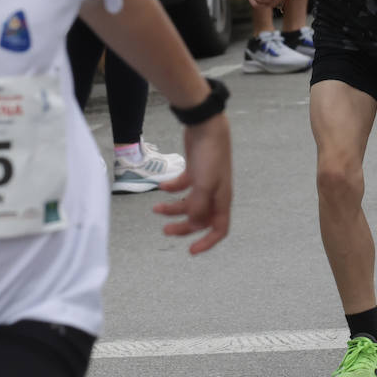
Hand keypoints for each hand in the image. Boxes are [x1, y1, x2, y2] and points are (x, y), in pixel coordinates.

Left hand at [152, 113, 232, 254]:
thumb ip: (199, 207)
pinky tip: (162, 187)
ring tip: (155, 208)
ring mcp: (205, 181)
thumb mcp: (204, 184)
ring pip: (189, 203)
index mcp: (221, 199)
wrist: (206, 126)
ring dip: (173, 208)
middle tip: (165, 230)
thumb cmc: (209, 156)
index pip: (219, 228)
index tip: (191, 251)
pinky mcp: (195, 170)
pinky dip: (173, 189)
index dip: (207, 242)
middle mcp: (215, 193)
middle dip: (183, 227)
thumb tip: (195, 224)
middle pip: (200, 219)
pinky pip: (183, 186)